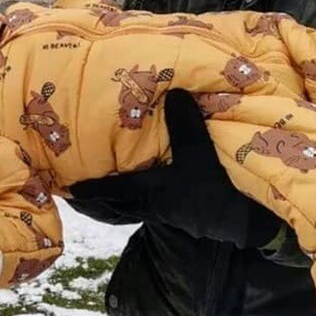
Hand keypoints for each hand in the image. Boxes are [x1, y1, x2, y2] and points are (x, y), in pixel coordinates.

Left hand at [68, 89, 281, 247]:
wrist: (247, 224)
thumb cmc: (217, 190)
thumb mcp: (200, 153)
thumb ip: (185, 124)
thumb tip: (174, 92)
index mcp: (149, 190)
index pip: (111, 190)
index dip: (89, 189)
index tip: (68, 189)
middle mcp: (152, 204)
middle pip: (115, 206)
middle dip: (96, 201)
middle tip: (77, 195)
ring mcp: (168, 212)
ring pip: (132, 208)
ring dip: (116, 202)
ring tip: (105, 193)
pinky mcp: (183, 215)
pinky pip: (150, 208)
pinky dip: (138, 201)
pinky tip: (146, 192)